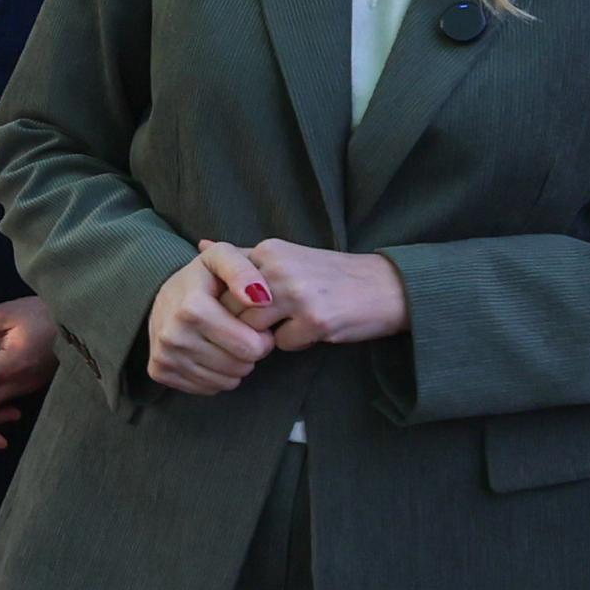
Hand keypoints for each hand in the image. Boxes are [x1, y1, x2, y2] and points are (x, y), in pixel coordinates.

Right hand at [141, 245, 276, 397]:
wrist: (164, 294)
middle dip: (250, 352)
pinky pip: (206, 388)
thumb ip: (244, 270)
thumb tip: (261, 298)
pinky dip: (216, 375)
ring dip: (235, 365)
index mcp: (192, 308)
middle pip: (240, 367)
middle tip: (243, 334)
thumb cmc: (203, 277)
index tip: (255, 323)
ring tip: (228, 342)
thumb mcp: (223, 258)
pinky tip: (211, 353)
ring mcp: (164, 356)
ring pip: (226, 382)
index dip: (262, 336)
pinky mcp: (159, 371)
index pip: (251, 346)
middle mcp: (173, 335)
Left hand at [235, 240, 407, 349]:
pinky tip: (313, 330)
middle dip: (244, 323)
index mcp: (270, 250)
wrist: (387, 287)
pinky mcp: (316, 321)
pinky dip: (294, 343)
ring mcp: (297, 295)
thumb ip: (245, 257)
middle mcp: (279, 268)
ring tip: (291, 322)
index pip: (221, 283)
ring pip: (252, 330)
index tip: (243, 307)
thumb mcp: (287, 256)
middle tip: (270, 321)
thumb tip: (201, 244)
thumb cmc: (331, 275)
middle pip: (231, 309)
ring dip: (267, 335)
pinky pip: (282, 345)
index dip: (227, 302)